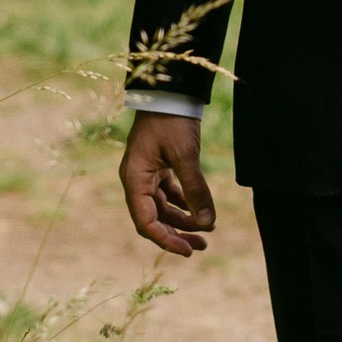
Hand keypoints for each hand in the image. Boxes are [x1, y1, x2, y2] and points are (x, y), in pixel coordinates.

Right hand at [120, 110, 216, 258]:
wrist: (169, 91)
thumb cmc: (172, 120)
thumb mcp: (185, 155)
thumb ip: (195, 190)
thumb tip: (208, 224)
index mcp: (134, 180)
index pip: (147, 222)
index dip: (166, 240)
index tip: (188, 251)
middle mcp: (136, 180)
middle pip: (154, 219)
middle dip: (176, 235)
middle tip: (202, 247)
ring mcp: (146, 174)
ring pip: (162, 208)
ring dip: (182, 221)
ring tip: (206, 233)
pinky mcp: (158, 167)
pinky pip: (168, 194)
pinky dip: (183, 204)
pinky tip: (200, 212)